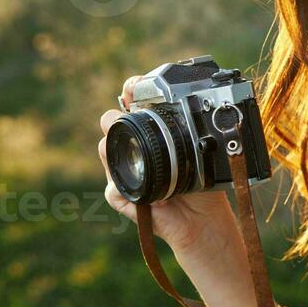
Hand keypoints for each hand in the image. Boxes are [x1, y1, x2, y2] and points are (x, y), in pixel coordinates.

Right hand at [98, 75, 238, 257]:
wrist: (202, 219)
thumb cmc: (203, 184)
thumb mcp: (201, 151)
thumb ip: (193, 131)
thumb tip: (195, 103)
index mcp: (151, 132)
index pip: (130, 102)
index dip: (129, 91)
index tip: (133, 88)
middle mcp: (134, 148)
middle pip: (108, 121)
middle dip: (115, 116)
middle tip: (130, 119)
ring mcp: (125, 171)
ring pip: (104, 149)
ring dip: (120, 150)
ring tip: (145, 161)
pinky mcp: (123, 197)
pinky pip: (113, 189)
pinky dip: (133, 191)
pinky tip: (156, 197)